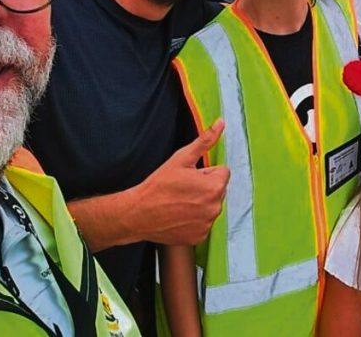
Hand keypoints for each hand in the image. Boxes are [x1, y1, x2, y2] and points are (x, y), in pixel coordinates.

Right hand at [132, 118, 230, 245]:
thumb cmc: (159, 185)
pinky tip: (179, 216)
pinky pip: (203, 222)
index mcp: (215, 187)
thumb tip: (221, 123)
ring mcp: (208, 224)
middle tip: (182, 189)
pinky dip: (194, 219)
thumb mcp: (181, 158)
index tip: (189, 176)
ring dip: (200, 203)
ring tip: (179, 202)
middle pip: (218, 190)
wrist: (139, 214)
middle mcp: (216, 207)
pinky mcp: (199, 237)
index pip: (222, 172)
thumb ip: (205, 141)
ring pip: (210, 206)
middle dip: (205, 187)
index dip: (205, 172)